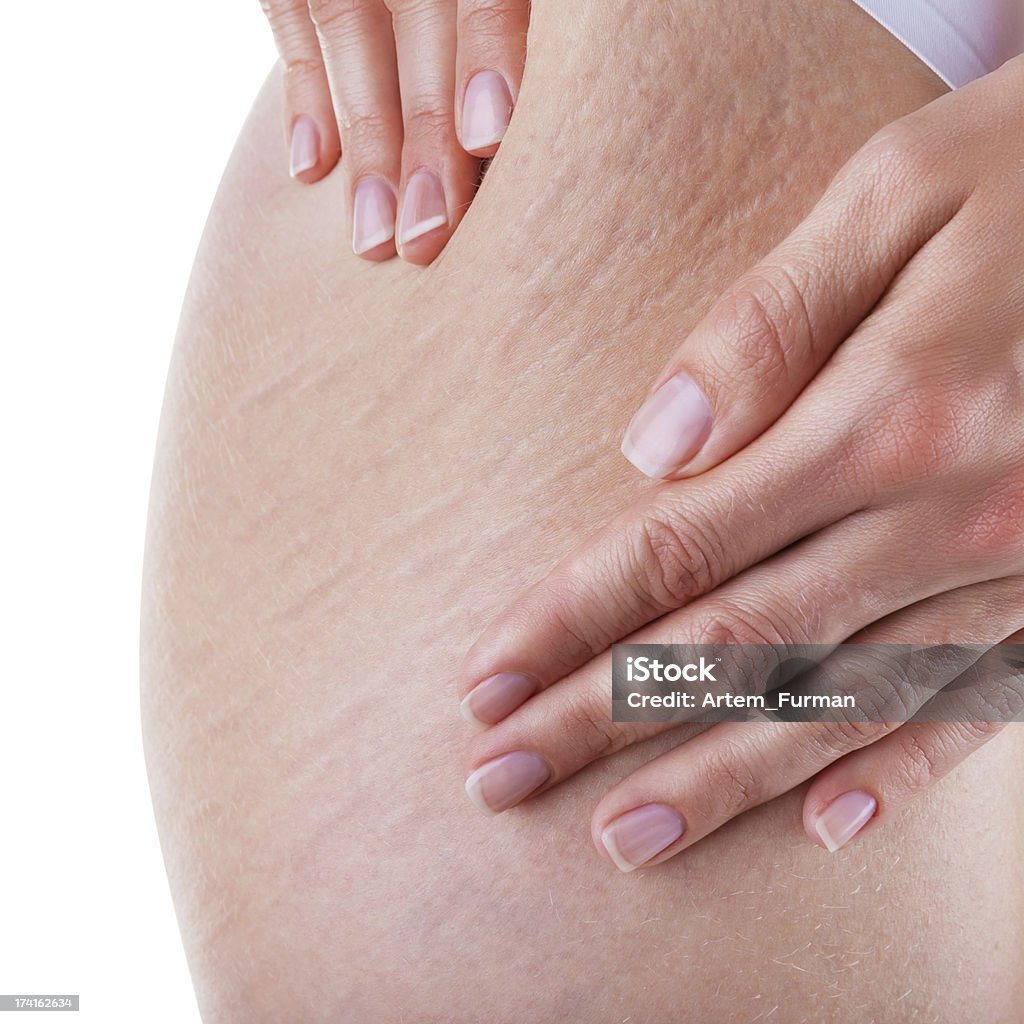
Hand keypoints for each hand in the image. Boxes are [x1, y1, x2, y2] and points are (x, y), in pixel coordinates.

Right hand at [259, 0, 527, 262]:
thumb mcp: (540, 11)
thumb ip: (509, 27)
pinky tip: (309, 169)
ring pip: (351, 26)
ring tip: (376, 240)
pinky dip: (302, 93)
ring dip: (365, 144)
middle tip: (431, 238)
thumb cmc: (495, 0)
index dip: (489, 51)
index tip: (488, 139)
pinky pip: (292, 15)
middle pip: (424, 17)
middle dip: (426, 136)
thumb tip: (533, 133)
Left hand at [457, 57, 1023, 867]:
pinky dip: (895, 771)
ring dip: (719, 778)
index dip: (570, 622)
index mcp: (888, 412)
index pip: (679, 545)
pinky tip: (821, 822)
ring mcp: (1013, 566)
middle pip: (732, 641)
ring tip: (622, 838)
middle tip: (504, 778)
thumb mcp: (896, 195)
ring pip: (834, 698)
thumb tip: (652, 446)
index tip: (487, 681)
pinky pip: (971, 704)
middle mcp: (950, 513)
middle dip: (604, 717)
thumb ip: (768, 325)